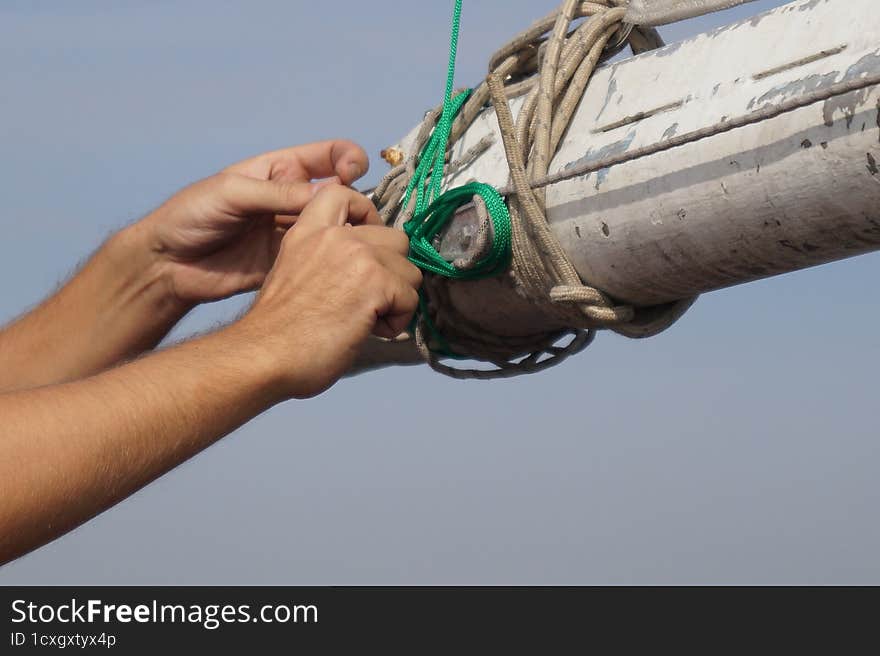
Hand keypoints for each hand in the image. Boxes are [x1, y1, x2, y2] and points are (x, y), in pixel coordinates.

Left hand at [139, 141, 369, 304]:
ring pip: (337, 229)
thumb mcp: (232, 192)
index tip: (354, 172)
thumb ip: (278, 193)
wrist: (168, 264)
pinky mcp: (291, 262)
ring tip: (363, 244)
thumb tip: (330, 194)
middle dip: (358, 203)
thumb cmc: (191, 215)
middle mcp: (293, 199)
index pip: (328, 157)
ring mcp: (294, 232)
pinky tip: (347, 264)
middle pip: (341, 195)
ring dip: (353, 234)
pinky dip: (338, 261)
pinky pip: (322, 259)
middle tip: (363, 219)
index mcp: (280, 171)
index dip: (348, 160)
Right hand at [237, 185, 421, 398]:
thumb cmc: (278, 332)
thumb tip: (367, 271)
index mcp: (309, 230)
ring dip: (397, 299)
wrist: (265, 355)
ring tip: (367, 319)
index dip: (369, 216)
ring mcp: (357, 255)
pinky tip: (370, 331)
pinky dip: (397, 321)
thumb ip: (329, 260)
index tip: (368, 247)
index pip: (346, 193)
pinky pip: (410, 298)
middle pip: (396, 238)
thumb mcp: (296, 274)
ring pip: (410, 270)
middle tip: (369, 299)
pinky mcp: (375, 282)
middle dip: (391, 271)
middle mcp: (336, 236)